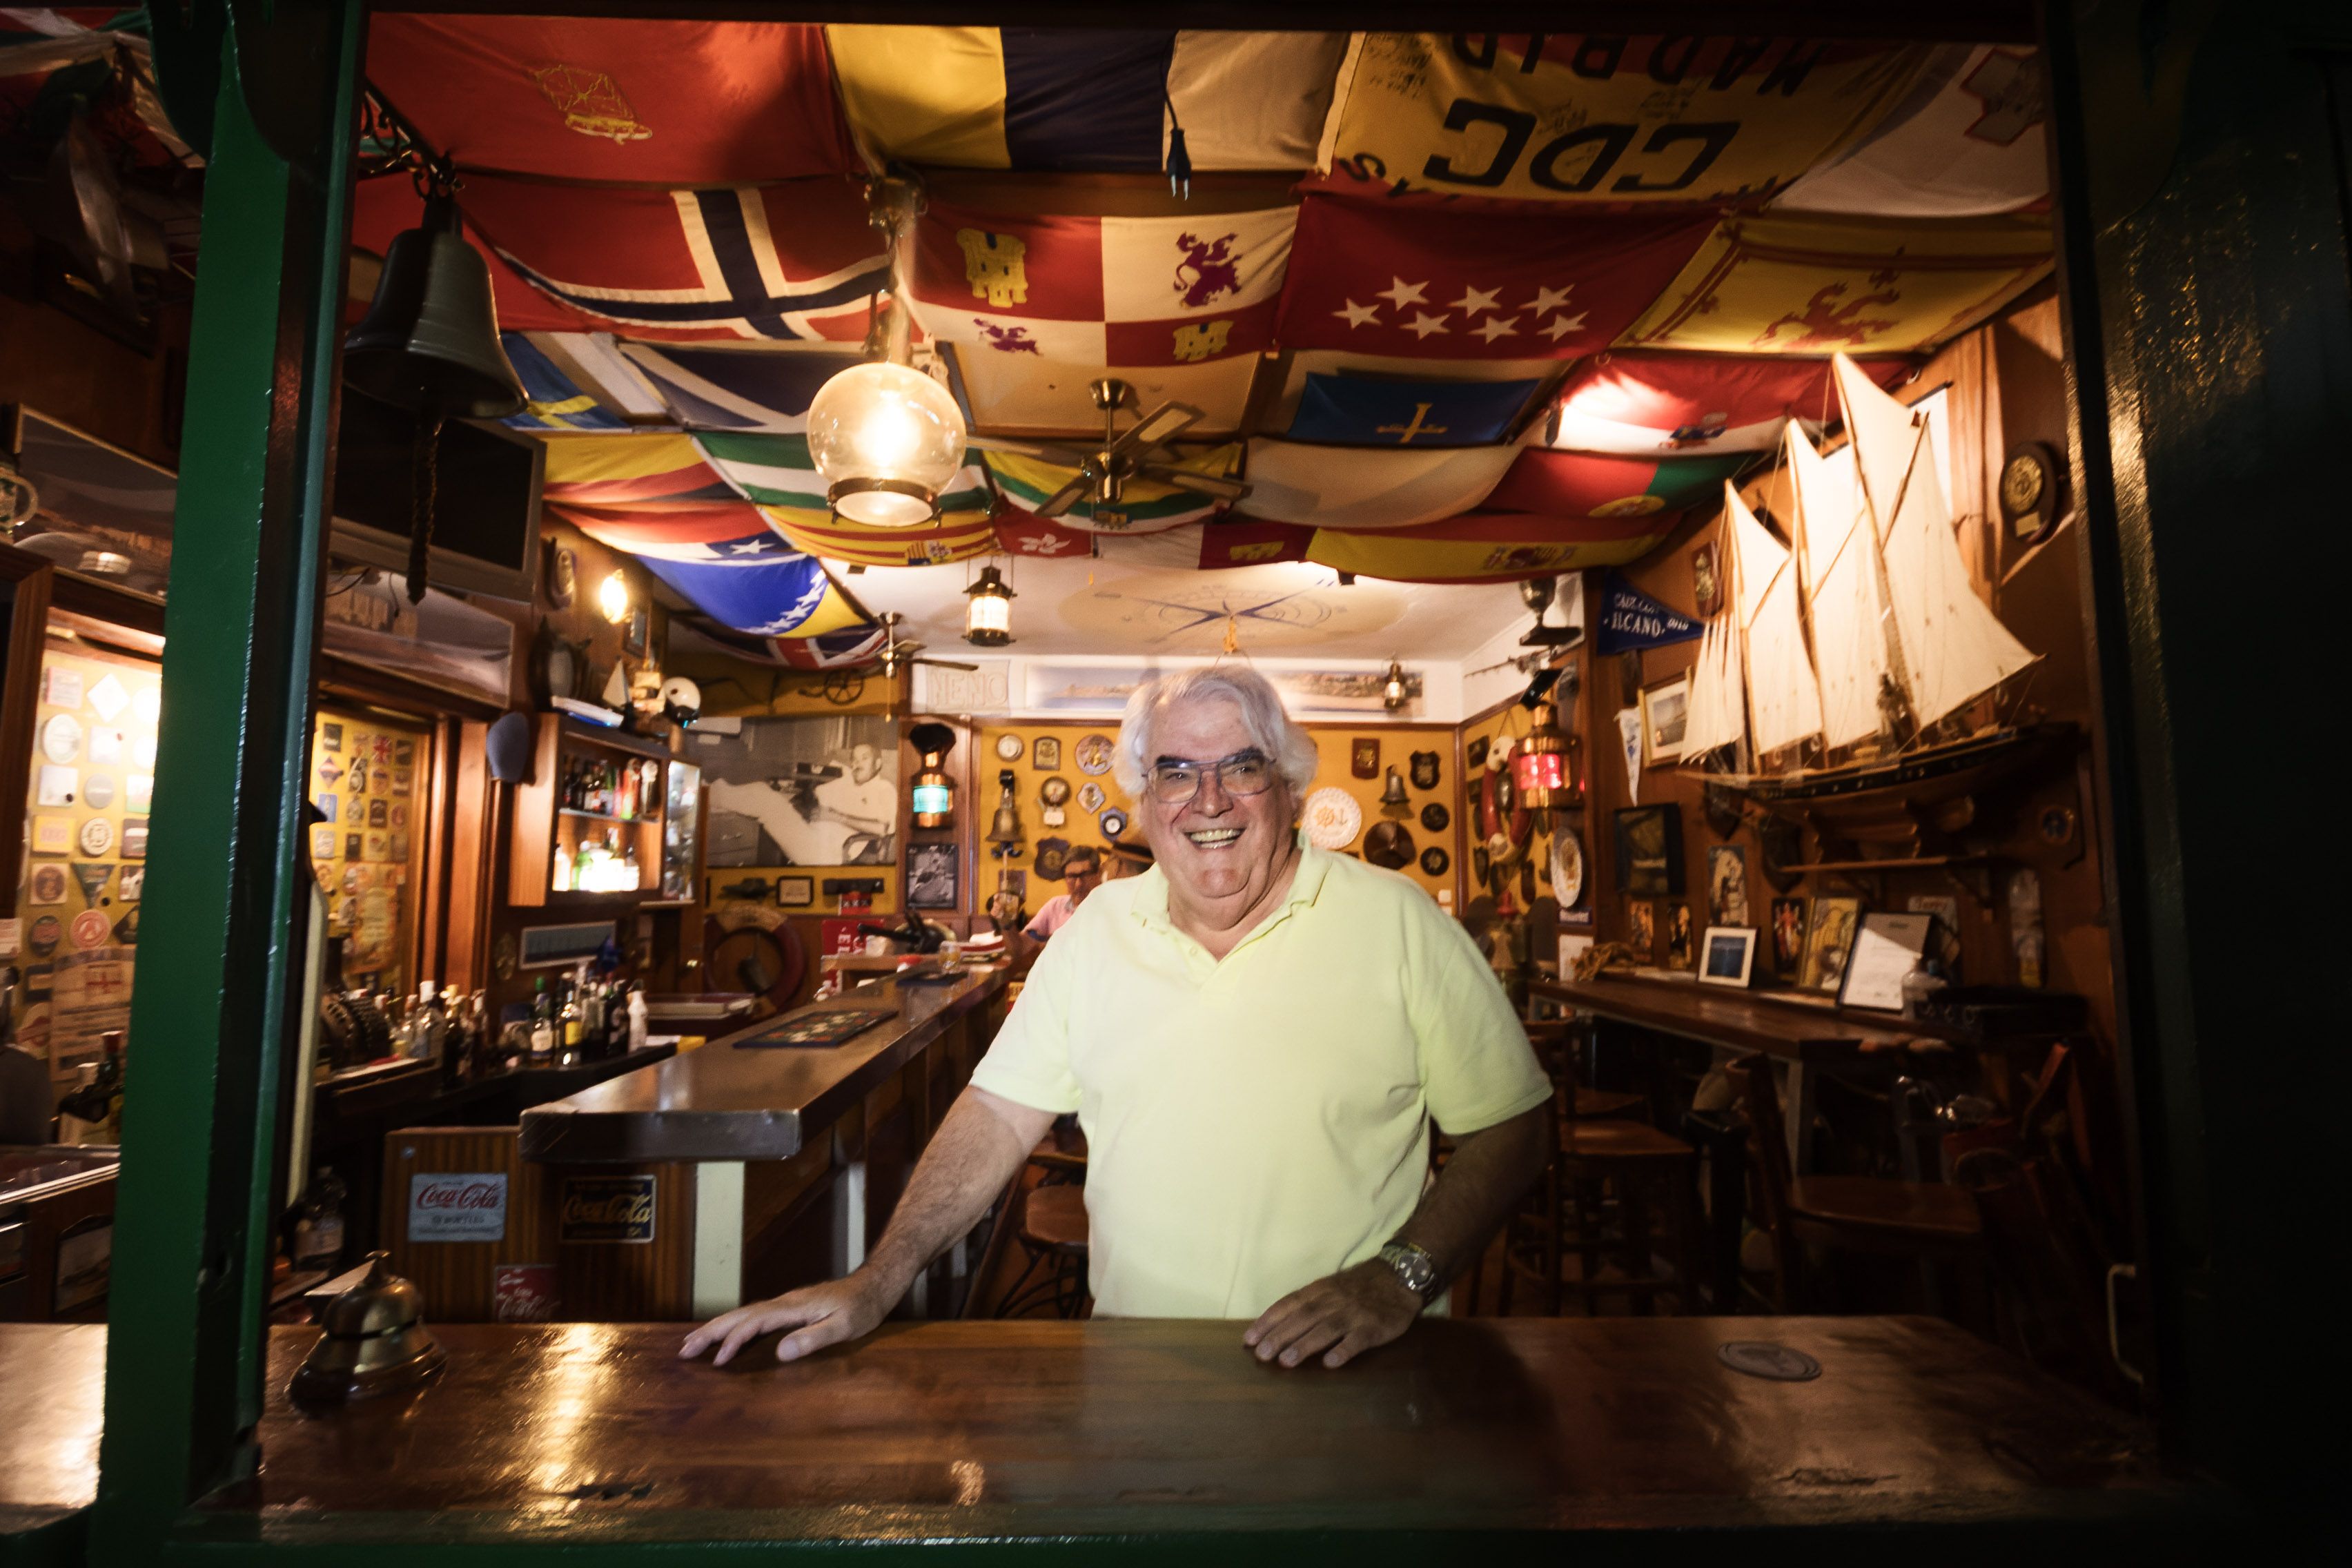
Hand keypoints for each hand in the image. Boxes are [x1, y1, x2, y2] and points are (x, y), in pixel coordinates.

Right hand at [680, 1270, 894, 1365]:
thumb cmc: (862, 1309)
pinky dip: (735, 1327)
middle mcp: (784, 1303)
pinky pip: (753, 1318)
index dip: (733, 1341)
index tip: (717, 1361)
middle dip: (711, 1331)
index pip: (754, 1323)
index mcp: (792, 1308)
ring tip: (694, 1343)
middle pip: (739, 1315)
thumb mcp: (844, 1327)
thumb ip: (812, 1339)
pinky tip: (729, 1337)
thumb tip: (779, 1353)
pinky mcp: (789, 1309)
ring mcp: (785, 1304)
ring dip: (718, 1328)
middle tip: (684, 1349)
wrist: (875, 1286)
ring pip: (744, 1314)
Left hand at [1243, 1259, 1420, 1369]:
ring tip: (1285, 1361)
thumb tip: (1277, 1326)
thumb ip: (1308, 1304)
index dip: (1268, 1321)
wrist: (1399, 1276)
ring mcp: (1354, 1314)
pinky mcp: (1374, 1326)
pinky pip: (1357, 1339)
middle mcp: (1333, 1300)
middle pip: (1303, 1318)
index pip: (1288, 1304)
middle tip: (1261, 1355)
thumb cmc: (1359, 1286)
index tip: (1249, 1339)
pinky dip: (1343, 1350)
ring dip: (1305, 1345)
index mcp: (1319, 1290)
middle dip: (1280, 1336)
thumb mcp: (1330, 1288)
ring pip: (1326, 1328)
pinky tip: (1330, 1363)